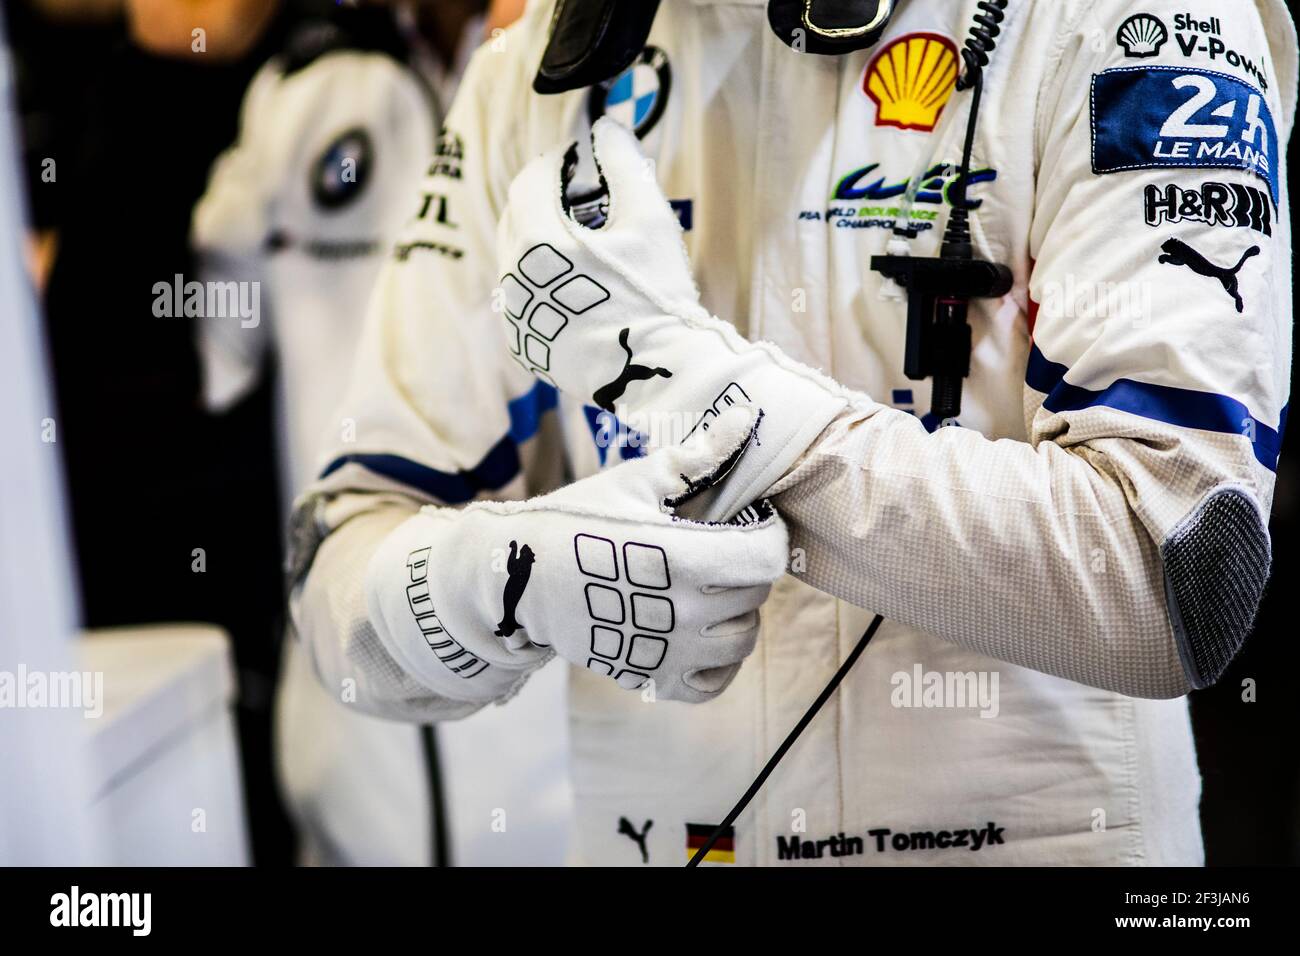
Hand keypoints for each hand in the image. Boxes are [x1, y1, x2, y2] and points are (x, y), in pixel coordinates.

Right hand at [365, 406, 788, 703]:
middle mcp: (682, 611)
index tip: (751, 521)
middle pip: (757, 593)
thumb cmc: (577, 522)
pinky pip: (714, 683)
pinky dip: (718, 662)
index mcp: (682, 557)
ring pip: (743, 639)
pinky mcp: (651, 677)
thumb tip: (745, 418)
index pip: (767, 556)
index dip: (769, 532)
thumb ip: (697, 458)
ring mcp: (667, 650)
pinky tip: (701, 633)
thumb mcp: (635, 481)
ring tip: (710, 589)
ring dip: (737, 613)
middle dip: (747, 566)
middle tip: (721, 549)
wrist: (520, 579)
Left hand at [496, 118, 849, 521]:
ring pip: (515, 261)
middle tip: (580, 195)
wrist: (660, 371)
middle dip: (543, 200)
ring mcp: (517, 316)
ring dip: (539, 241)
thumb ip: (624, 164)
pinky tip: (574, 284)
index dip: (553, 164)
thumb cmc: (657, 293)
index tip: (577, 160)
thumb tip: (609, 126)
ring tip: (580, 241)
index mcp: (539, 243)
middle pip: (515, 219)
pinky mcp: (525, 345)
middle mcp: (515, 279)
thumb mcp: (649, 219)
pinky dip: (539, 282)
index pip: (529, 183)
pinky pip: (521, 299)